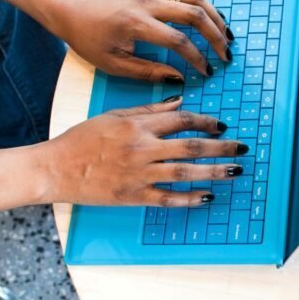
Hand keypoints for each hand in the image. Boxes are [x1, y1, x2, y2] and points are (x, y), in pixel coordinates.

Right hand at [35, 98, 247, 206]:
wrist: (56, 168)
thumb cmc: (83, 139)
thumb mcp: (115, 115)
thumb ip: (149, 110)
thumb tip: (181, 101)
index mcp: (138, 126)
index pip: (181, 120)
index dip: (206, 122)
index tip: (223, 125)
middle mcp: (142, 149)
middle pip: (191, 146)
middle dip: (221, 146)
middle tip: (242, 148)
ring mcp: (139, 174)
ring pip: (186, 172)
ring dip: (214, 171)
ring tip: (235, 170)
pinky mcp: (133, 196)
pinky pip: (168, 199)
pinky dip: (190, 199)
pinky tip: (208, 197)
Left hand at [50, 0, 232, 80]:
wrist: (73, 10)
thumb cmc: (90, 40)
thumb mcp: (113, 63)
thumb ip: (148, 71)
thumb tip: (179, 78)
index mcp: (136, 24)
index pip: (178, 40)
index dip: (197, 58)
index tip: (207, 71)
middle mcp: (147, 4)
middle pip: (194, 14)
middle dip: (215, 36)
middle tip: (226, 54)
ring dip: (215, 17)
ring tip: (227, 35)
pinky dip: (204, 6)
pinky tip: (213, 20)